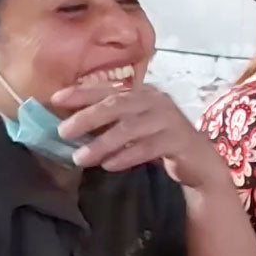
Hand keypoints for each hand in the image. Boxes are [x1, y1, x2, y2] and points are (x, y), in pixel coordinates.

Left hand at [52, 83, 227, 187]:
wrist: (200, 163)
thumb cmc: (161, 143)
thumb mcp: (136, 127)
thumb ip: (111, 123)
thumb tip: (71, 127)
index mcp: (142, 93)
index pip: (107, 89)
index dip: (81, 92)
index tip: (55, 99)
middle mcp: (156, 101)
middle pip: (117, 105)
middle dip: (87, 117)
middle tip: (63, 132)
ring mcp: (169, 119)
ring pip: (130, 128)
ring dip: (102, 143)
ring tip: (80, 158)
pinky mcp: (179, 140)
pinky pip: (147, 148)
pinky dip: (125, 156)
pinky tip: (108, 166)